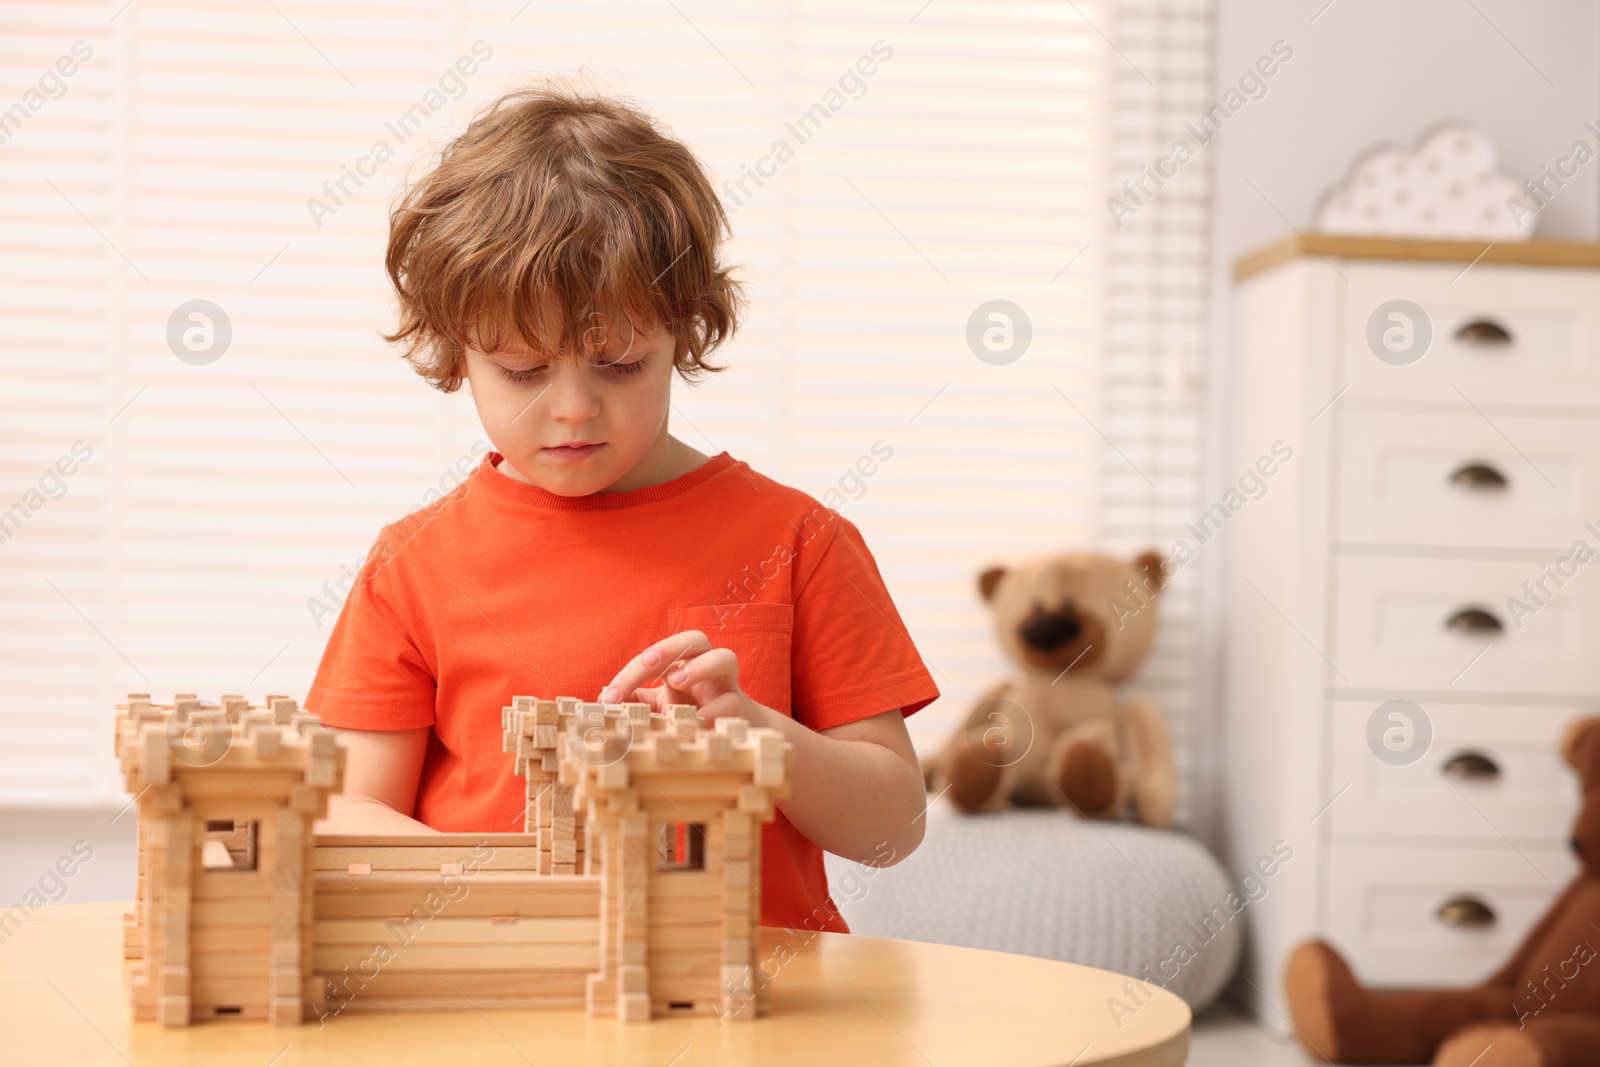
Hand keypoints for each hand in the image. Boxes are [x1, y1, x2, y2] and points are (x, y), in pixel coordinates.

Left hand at [599, 629, 765, 726]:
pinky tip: (696, 721)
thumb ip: (634, 703)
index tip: (609, 698)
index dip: (630, 674)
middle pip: (695, 638)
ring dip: (700, 666)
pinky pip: (733, 701)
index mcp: (683, 664)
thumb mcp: (659, 708)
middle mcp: (706, 667)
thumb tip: (603, 701)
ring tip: (677, 682)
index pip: (656, 656)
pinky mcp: (741, 709)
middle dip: (670, 647)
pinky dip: (714, 709)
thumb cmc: (691, 715)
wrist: (735, 734)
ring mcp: (727, 686)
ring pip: (726, 658)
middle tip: (649, 663)